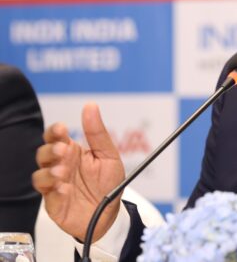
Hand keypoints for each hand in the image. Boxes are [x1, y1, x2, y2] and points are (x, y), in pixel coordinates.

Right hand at [31, 103, 124, 240]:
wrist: (111, 213)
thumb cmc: (108, 183)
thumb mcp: (109, 155)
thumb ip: (98, 133)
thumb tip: (90, 106)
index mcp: (72, 152)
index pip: (55, 137)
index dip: (54, 132)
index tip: (61, 129)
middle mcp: (61, 166)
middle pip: (43, 154)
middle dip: (50, 150)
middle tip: (63, 150)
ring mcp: (56, 185)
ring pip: (40, 175)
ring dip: (49, 172)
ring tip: (63, 171)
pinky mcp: (55, 203)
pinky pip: (48, 196)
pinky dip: (54, 191)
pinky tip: (65, 189)